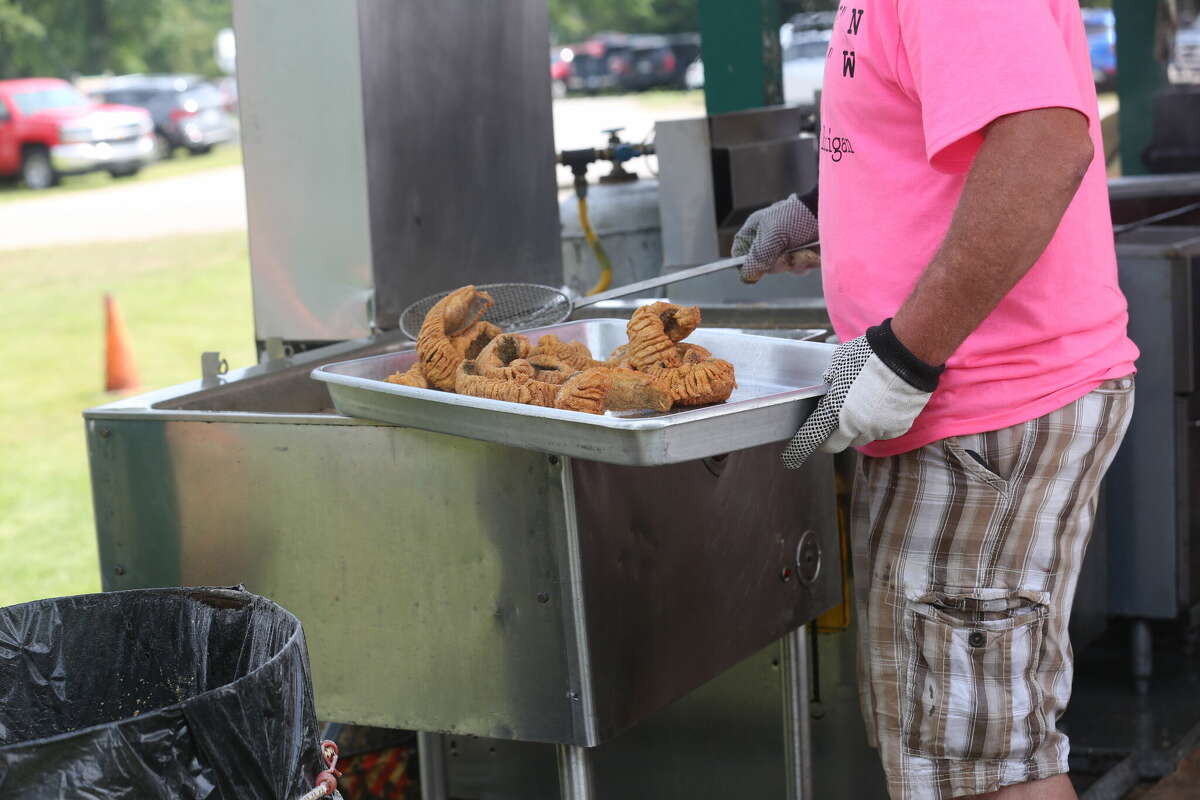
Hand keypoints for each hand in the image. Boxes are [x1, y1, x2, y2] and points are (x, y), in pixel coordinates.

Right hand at [732, 194, 818, 283]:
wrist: (831, 213)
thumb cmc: (798, 217)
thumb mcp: (773, 236)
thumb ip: (758, 256)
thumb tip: (746, 276)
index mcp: (756, 230)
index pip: (740, 252)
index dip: (743, 263)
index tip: (752, 271)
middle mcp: (769, 240)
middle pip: (762, 266)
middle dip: (777, 263)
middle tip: (785, 255)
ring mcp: (786, 247)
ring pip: (782, 268)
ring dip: (794, 263)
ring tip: (804, 250)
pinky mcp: (802, 253)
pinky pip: (798, 268)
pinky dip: (806, 262)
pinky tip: (813, 252)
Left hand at [781, 319, 943, 468]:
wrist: (907, 354)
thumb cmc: (869, 355)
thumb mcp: (837, 365)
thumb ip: (828, 384)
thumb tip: (827, 390)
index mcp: (834, 411)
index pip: (811, 438)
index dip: (800, 448)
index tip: (793, 455)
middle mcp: (855, 426)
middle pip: (836, 445)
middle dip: (828, 439)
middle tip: (827, 428)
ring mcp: (878, 429)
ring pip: (859, 438)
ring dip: (854, 430)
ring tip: (859, 407)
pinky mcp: (897, 428)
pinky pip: (881, 432)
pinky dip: (876, 424)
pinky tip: (879, 406)